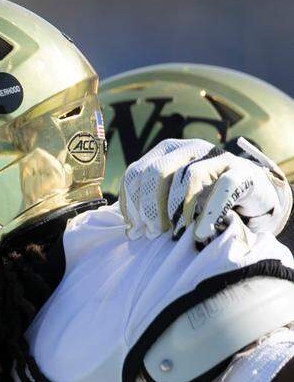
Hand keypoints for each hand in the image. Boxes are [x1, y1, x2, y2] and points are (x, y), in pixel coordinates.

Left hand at [119, 138, 291, 244]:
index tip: (133, 230)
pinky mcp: (242, 171)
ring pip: (188, 176)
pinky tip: (201, 232)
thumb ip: (150, 208)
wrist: (251, 199)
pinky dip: (210, 211)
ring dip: (176, 209)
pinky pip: (224, 187)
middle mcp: (189, 148)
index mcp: (166, 152)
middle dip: (149, 207)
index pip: (136, 173)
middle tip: (151, 233)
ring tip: (174, 234)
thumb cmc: (203, 201)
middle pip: (156, 172)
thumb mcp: (172, 201)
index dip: (131, 204)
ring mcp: (217, 156)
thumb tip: (130, 230)